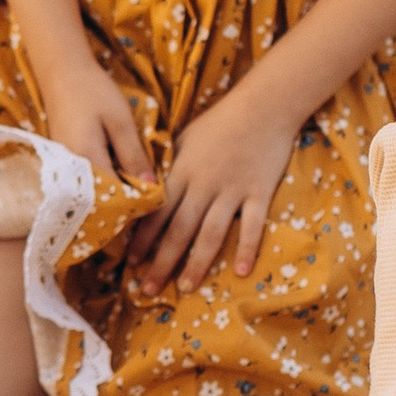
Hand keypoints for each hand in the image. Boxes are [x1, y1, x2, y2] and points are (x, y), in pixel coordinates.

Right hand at [38, 58, 154, 191]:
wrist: (60, 72)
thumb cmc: (92, 91)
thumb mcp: (121, 122)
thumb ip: (134, 156)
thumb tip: (151, 187)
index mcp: (86, 161)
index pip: (114, 196)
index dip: (137, 200)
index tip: (156, 195)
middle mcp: (70, 171)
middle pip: (101, 200)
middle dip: (126, 198)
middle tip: (148, 188)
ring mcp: (63, 167)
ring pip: (93, 191)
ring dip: (115, 189)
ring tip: (136, 180)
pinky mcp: (64, 161)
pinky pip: (85, 180)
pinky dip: (103, 179)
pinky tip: (118, 170)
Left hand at [126, 80, 299, 288]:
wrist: (265, 105)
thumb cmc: (222, 120)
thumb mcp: (186, 138)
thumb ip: (170, 166)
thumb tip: (150, 189)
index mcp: (182, 172)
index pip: (156, 213)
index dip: (142, 240)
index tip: (130, 263)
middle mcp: (204, 185)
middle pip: (179, 230)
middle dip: (161, 263)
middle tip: (147, 290)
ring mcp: (232, 190)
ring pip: (210, 233)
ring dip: (196, 263)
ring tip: (185, 287)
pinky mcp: (259, 192)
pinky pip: (253, 225)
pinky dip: (247, 248)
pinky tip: (241, 272)